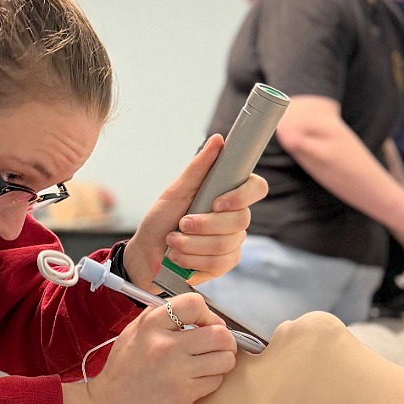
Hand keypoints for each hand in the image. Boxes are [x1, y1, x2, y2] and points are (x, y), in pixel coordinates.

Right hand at [62, 292, 237, 403]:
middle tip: (216, 347)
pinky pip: (215, 381)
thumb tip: (188, 312)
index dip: (208, 314)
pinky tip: (196, 382)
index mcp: (151, 325)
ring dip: (221, 362)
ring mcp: (175, 370)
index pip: (194, 304)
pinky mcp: (183, 393)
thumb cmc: (120, 374)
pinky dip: (211, 381)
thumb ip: (158, 320)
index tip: (206, 325)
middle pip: (219, 333)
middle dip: (225, 341)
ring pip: (224, 358)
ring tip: (208, 366)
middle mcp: (165, 344)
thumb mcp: (131, 335)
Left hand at [120, 135, 267, 289]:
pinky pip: (220, 263)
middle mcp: (235, 217)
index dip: (242, 196)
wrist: (146, 253)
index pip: (256, 188)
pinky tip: (179, 257)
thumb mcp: (176, 191)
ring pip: (226, 244)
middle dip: (203, 225)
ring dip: (192, 244)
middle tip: (181, 224)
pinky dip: (193, 260)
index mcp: (228, 194)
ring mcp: (232, 242)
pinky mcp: (225, 263)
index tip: (217, 203)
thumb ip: (198, 168)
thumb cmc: (160, 219)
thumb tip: (218, 140)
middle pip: (241, 220)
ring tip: (173, 242)